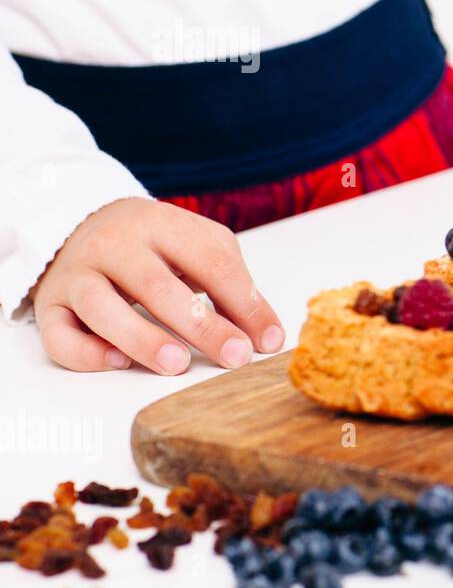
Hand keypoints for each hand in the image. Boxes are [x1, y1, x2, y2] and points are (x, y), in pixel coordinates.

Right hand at [31, 197, 283, 373]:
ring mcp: (79, 274)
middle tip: (234, 356)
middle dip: (202, 326)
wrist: (80, 222)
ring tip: (177, 365)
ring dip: (142, 339)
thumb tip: (265, 336)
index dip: (245, 303)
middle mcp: (115, 246)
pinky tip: (118, 362)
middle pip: (158, 286)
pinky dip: (87, 353)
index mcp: (162, 225)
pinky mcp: (50, 303)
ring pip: (103, 309)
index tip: (268, 341)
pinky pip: (59, 334)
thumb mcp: (198, 246)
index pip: (211, 262)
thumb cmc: (154, 244)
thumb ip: (233, 285)